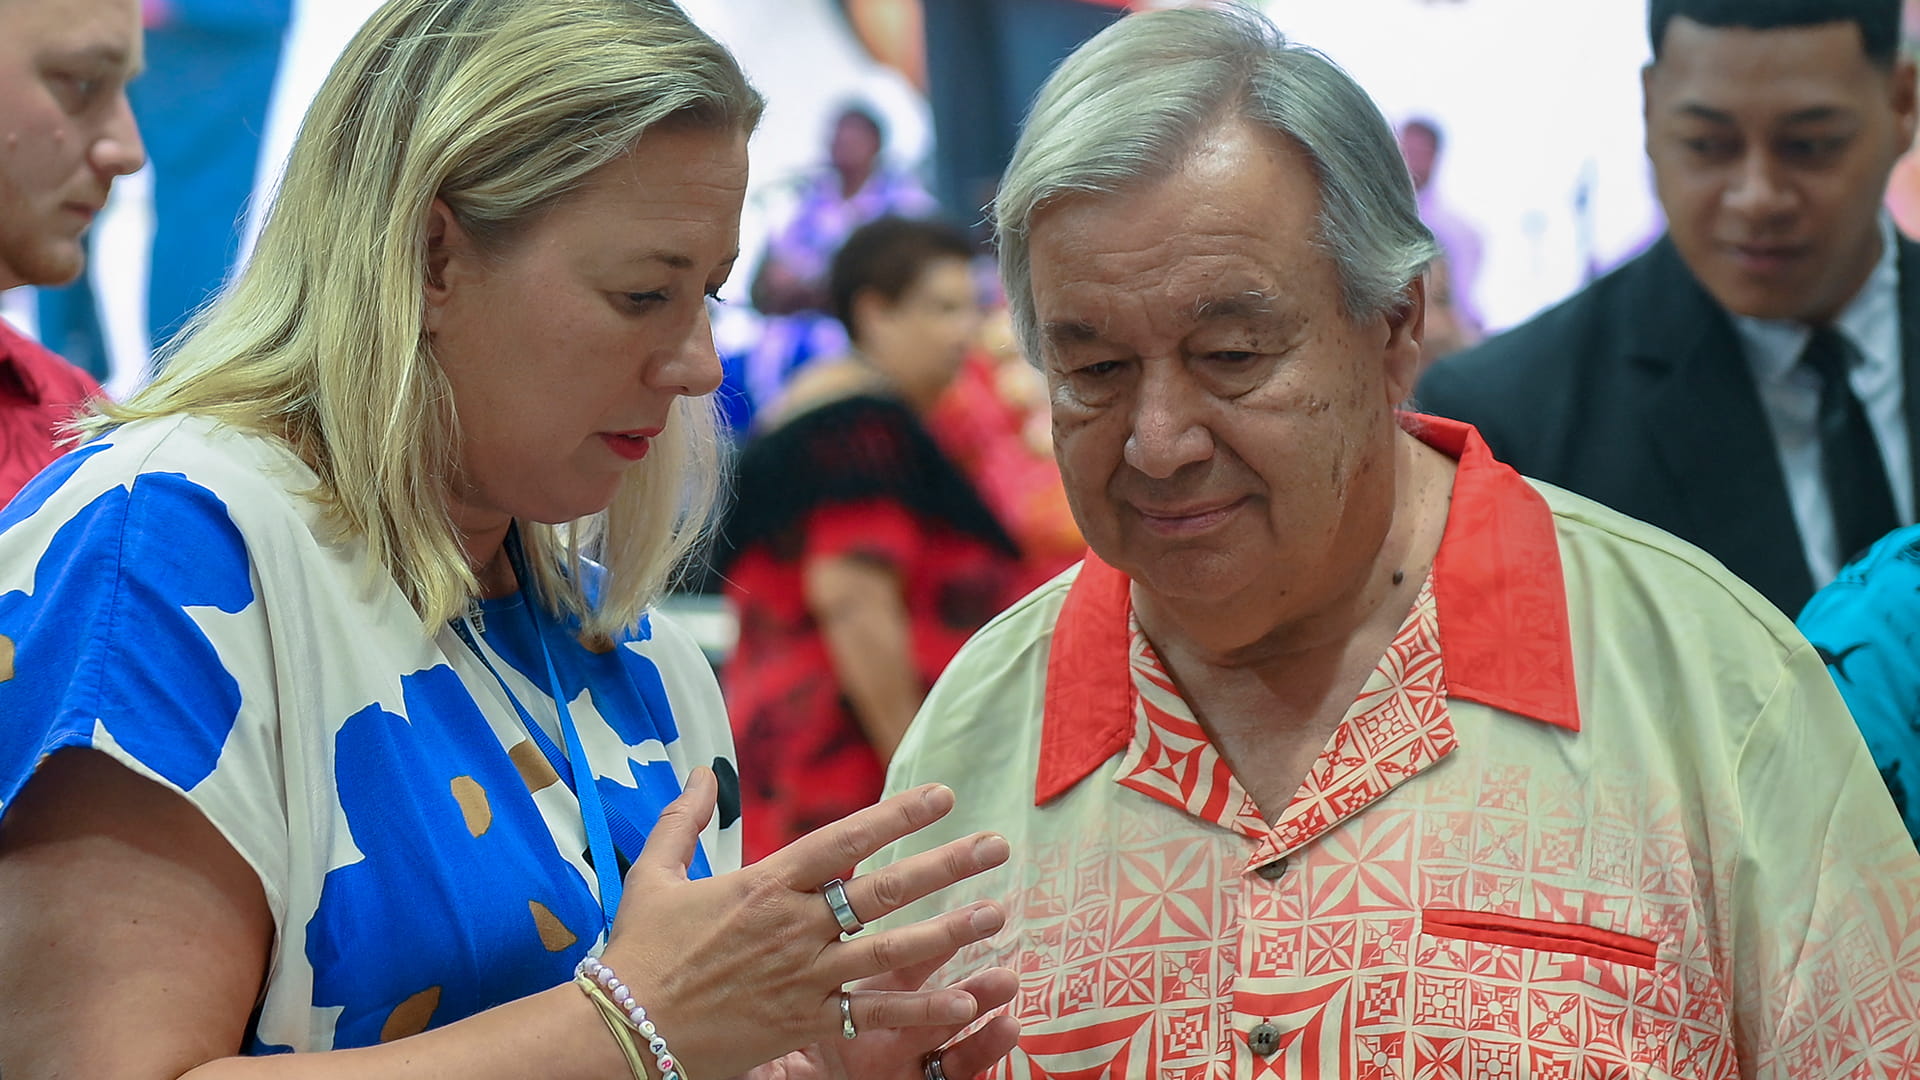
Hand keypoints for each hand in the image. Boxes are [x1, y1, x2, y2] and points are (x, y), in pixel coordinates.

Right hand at [604, 769, 1011, 1076]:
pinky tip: (965, 1001)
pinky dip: (920, 1010)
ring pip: (893, 950)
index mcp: (766, 883)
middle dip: (947, 865)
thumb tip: (698, 771)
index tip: (944, 795)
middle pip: (886, 889)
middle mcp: (796, 925)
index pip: (845, 837)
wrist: (624, 1029)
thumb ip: (682, 820)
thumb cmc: (638, 952)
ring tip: (997, 914)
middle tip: (997, 846)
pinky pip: (873, 1015)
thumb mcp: (653, 874)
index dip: (898, 813)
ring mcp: (805, 976)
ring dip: (950, 932)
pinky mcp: (804, 1022)